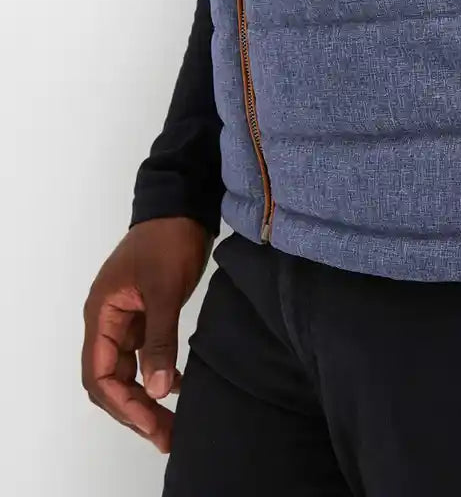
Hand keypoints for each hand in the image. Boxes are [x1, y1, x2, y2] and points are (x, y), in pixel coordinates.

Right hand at [82, 217, 211, 453]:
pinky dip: (157, 374)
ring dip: (146, 397)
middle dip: (134, 410)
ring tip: (171, 423)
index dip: (123, 403)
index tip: (151, 421)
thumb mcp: (165, 288)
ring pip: (128, 371)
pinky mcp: (146, 314)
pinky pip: (144, 355)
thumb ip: (161, 339)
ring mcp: (127, 319)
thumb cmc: (168, 241)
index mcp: (102, 314)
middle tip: (165, 434)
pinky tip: (177, 386)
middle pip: (111, 379)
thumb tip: (157, 389)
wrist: (182, 204)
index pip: (100, 374)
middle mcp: (108, 321)